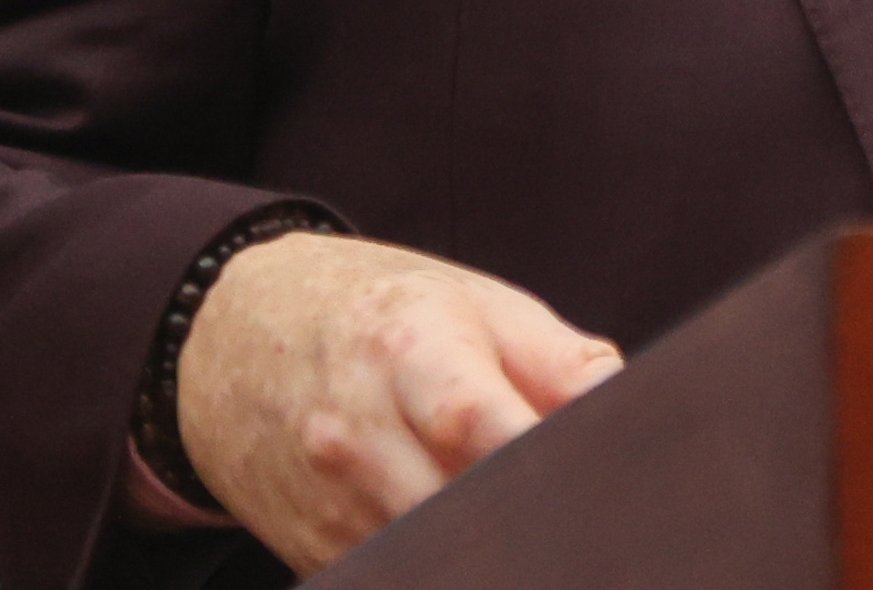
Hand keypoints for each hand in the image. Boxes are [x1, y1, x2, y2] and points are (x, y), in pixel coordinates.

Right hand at [175, 232, 623, 570]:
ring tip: (544, 528)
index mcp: (409, 351)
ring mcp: (328, 502)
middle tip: (592, 524)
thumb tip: (634, 415)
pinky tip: (485, 542)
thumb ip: (566, 364)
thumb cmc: (388, 316)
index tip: (597, 487)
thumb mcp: (482, 308)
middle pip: (458, 509)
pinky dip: (446, 563)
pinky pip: (398, 571)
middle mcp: (356, 435)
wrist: (238, 337)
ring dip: (497, 549)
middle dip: (532, 521)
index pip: (473, 420)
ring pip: (431, 554)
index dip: (538, 464)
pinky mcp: (315, 550)